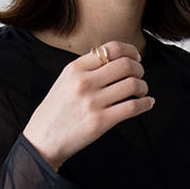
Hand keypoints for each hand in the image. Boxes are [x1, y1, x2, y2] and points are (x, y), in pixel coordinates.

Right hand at [22, 41, 152, 169]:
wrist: (42, 140)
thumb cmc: (55, 112)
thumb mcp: (65, 81)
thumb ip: (87, 69)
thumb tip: (116, 61)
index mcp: (76, 68)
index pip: (111, 49)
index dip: (130, 51)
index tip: (135, 58)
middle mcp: (84, 82)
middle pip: (126, 65)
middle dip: (139, 69)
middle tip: (140, 76)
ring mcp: (93, 103)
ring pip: (132, 85)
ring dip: (143, 87)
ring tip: (142, 92)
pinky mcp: (100, 122)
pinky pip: (131, 107)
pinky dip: (145, 104)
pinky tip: (147, 104)